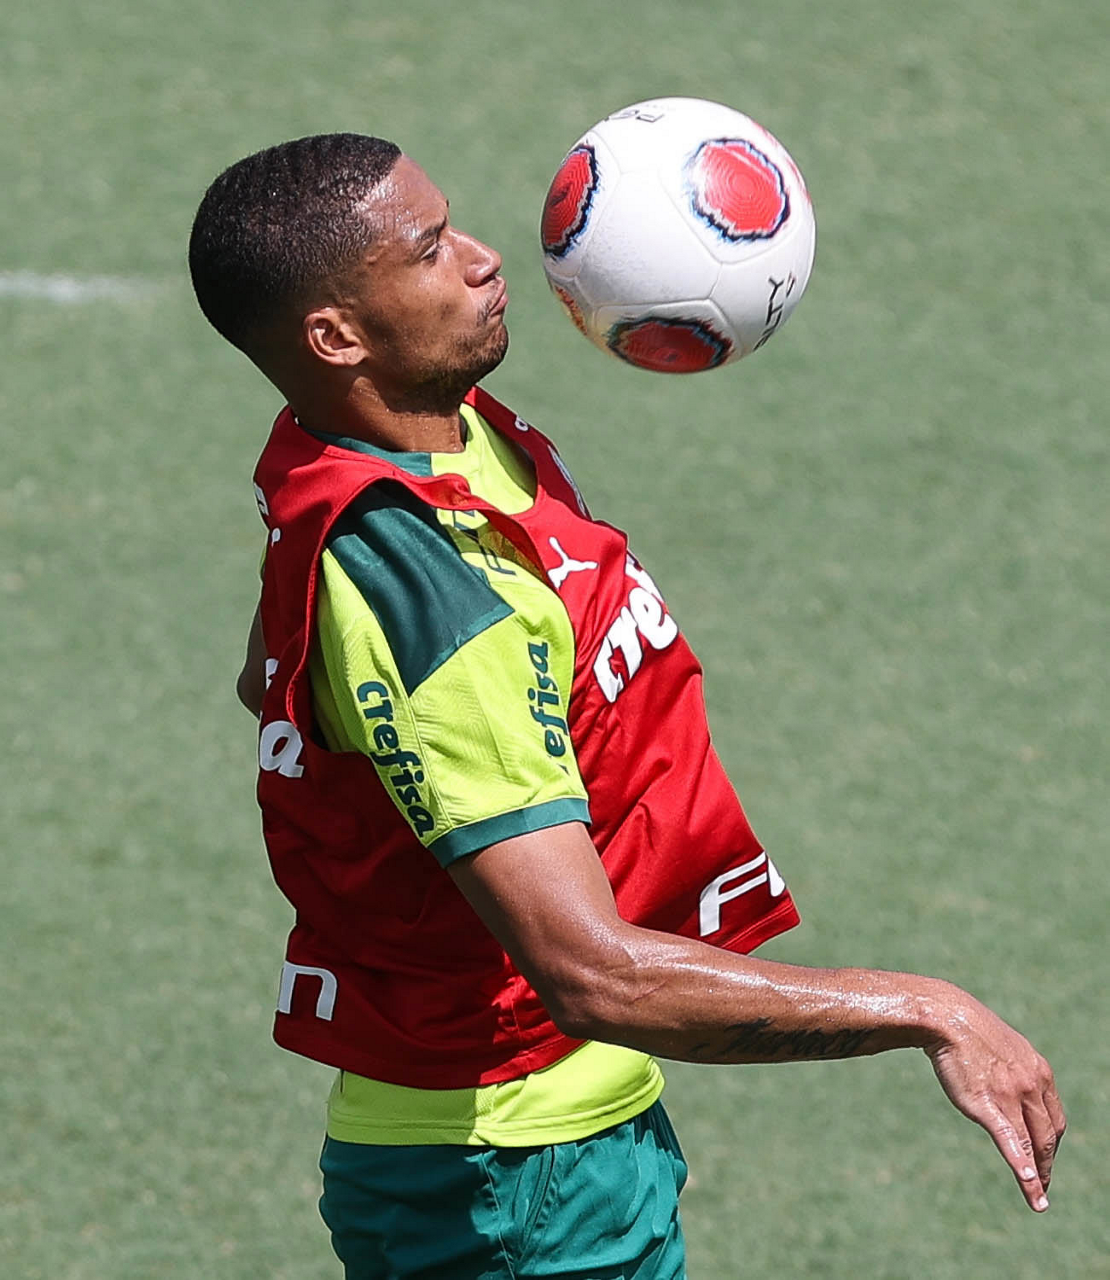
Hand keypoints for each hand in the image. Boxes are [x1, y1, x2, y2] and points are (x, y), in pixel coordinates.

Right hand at [923, 989, 1064, 1211]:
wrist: (946, 1016)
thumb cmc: (970, 1030)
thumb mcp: (1004, 1047)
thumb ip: (1016, 1070)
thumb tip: (1013, 1083)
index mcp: (1039, 1072)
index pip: (1055, 1119)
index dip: (1051, 1143)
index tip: (1045, 1157)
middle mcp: (1032, 1085)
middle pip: (1048, 1136)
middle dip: (1046, 1163)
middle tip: (1042, 1184)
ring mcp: (1011, 1095)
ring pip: (1032, 1144)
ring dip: (1038, 1175)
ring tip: (1038, 1198)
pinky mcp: (988, 1103)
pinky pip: (1010, 1140)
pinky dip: (1020, 1164)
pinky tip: (1028, 1183)